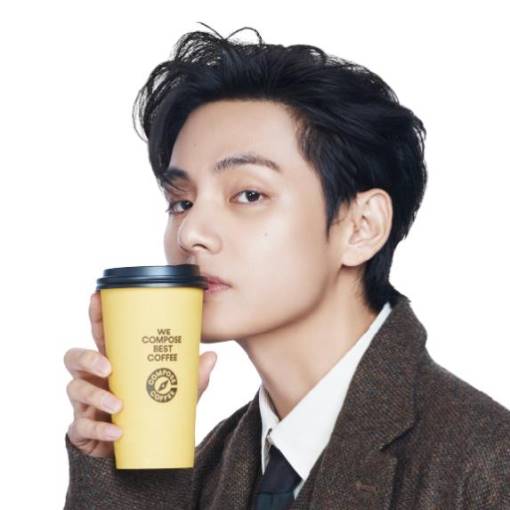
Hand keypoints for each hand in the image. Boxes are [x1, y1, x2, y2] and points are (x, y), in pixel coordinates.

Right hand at [63, 290, 217, 457]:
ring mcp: (85, 403)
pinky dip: (100, 431)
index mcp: (115, 361)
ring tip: (118, 405)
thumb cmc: (153, 411)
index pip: (99, 334)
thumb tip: (212, 356)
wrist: (142, 450)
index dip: (95, 315)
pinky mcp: (83, 429)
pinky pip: (83, 427)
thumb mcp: (176, 393)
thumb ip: (193, 377)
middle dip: (88, 358)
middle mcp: (94, 378)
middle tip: (108, 367)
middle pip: (74, 358)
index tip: (97, 297)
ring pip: (76, 390)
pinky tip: (116, 434)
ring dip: (96, 396)